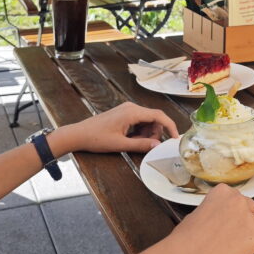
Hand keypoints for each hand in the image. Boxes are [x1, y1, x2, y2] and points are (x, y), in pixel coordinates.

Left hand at [58, 102, 178, 154]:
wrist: (78, 134)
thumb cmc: (97, 139)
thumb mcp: (120, 144)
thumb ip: (141, 144)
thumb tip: (158, 146)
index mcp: (132, 112)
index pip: (159, 116)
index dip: (170, 126)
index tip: (175, 138)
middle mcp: (132, 107)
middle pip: (154, 118)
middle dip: (156, 132)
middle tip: (150, 146)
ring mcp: (127, 109)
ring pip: (147, 120)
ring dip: (147, 133)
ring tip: (136, 144)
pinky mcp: (123, 113)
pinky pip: (139, 121)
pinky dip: (140, 131)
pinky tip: (131, 140)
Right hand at [164, 184, 253, 253]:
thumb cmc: (184, 241)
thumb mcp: (197, 213)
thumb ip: (215, 210)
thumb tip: (222, 217)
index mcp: (223, 191)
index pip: (238, 199)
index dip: (233, 214)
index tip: (225, 224)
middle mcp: (238, 200)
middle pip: (252, 209)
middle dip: (244, 222)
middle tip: (230, 237)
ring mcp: (248, 217)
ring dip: (252, 234)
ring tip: (235, 247)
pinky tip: (247, 252)